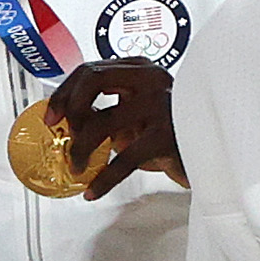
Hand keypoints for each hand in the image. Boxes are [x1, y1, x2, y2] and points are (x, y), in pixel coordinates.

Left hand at [49, 58, 184, 194]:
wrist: (208, 152)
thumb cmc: (168, 132)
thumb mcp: (133, 113)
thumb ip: (104, 108)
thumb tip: (63, 119)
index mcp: (139, 70)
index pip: (91, 69)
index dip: (64, 92)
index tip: (51, 116)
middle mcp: (151, 80)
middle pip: (93, 79)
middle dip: (68, 107)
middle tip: (59, 133)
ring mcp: (160, 105)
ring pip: (101, 122)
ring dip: (79, 150)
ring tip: (76, 167)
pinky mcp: (166, 135)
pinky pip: (122, 159)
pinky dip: (102, 179)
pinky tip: (92, 190)